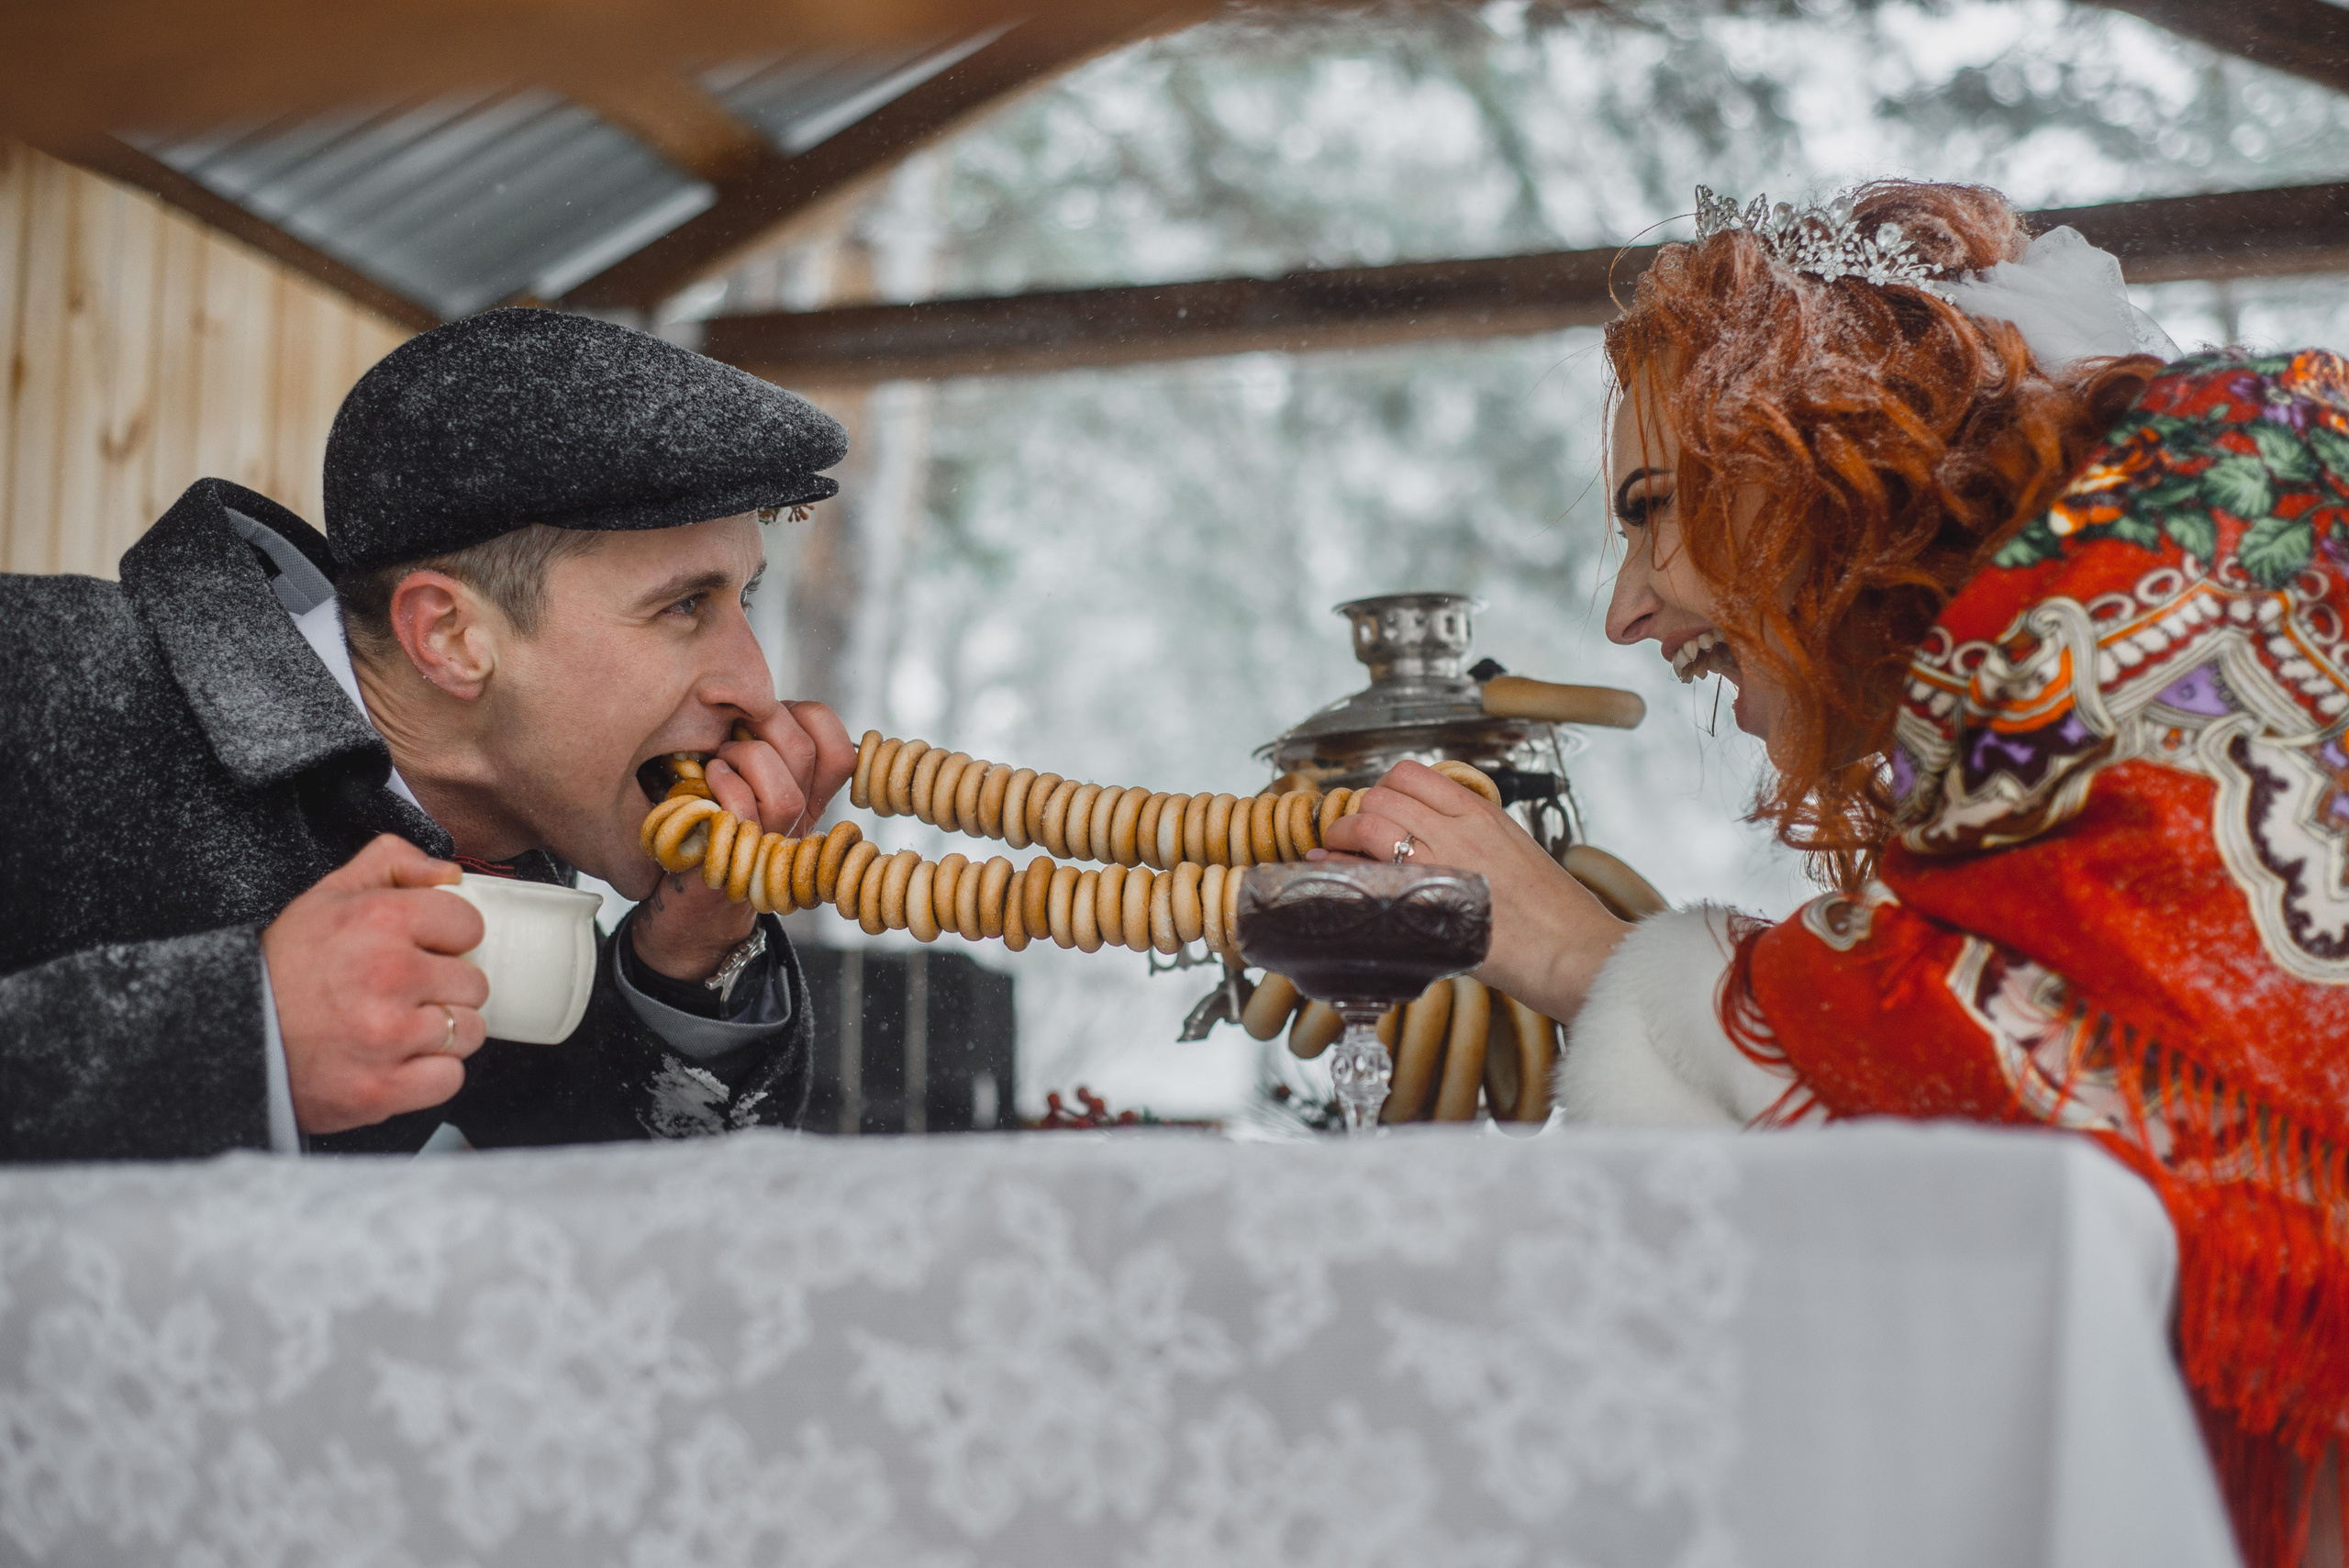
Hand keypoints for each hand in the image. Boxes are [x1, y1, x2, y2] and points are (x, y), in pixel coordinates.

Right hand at [259, 834, 489, 1134]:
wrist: (229, 1037)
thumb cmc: (283, 967)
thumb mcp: (326, 895)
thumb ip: (392, 864)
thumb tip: (451, 874)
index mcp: (380, 919)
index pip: (468, 925)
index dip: (446, 938)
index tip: (420, 950)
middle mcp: (389, 974)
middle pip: (473, 982)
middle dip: (444, 988)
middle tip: (401, 994)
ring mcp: (388, 1036)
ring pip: (468, 1031)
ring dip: (442, 1033)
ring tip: (397, 1028)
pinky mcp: (382, 1088)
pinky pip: (450, 1078)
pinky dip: (429, 1075)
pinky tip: (395, 1061)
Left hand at [630, 699, 856, 980]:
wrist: (686, 902)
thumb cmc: (706, 827)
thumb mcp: (742, 778)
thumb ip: (762, 745)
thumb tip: (755, 700)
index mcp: (810, 800)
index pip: (840, 749)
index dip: (809, 719)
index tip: (767, 720)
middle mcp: (799, 825)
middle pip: (807, 756)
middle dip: (762, 728)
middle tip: (730, 734)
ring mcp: (771, 847)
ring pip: (784, 794)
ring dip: (742, 760)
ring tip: (717, 763)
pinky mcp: (737, 863)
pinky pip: (745, 815)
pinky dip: (721, 786)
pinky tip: (703, 786)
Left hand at [1317, 759, 1632, 1023]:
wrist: (1575, 951)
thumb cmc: (1555, 914)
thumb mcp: (1517, 854)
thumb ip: (1475, 841)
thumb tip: (1437, 846)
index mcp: (1481, 812)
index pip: (1411, 775)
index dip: (1382, 790)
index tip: (1378, 811)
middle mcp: (1459, 827)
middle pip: (1382, 795)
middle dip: (1356, 813)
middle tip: (1349, 837)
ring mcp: (1442, 860)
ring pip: (1369, 822)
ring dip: (1341, 837)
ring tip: (1336, 855)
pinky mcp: (1431, 898)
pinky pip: (1370, 870)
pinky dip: (1343, 870)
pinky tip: (1334, 880)